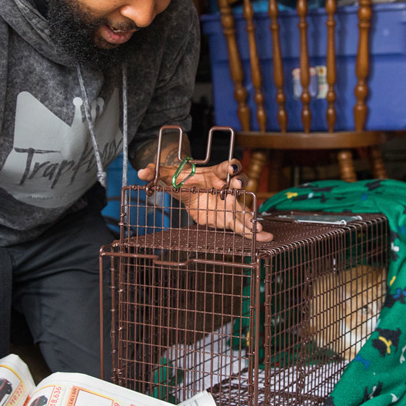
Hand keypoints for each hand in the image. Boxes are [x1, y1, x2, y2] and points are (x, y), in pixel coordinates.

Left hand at [137, 159, 272, 241]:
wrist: (187, 189)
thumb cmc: (181, 179)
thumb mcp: (168, 176)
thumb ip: (156, 173)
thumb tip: (142, 172)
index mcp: (215, 173)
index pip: (226, 167)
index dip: (228, 168)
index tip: (228, 172)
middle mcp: (226, 186)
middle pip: (238, 184)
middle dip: (239, 185)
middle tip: (238, 188)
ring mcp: (229, 202)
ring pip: (243, 207)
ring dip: (250, 215)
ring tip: (258, 226)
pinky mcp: (228, 217)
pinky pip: (242, 225)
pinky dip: (253, 232)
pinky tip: (264, 239)